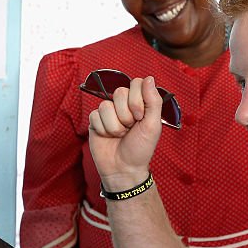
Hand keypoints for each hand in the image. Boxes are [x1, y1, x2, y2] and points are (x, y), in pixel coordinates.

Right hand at [88, 76, 164, 191]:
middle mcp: (123, 105)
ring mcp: (108, 112)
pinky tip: (108, 137)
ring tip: (119, 135)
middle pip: (120, 92)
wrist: (123, 169)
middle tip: (130, 128)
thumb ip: (153, 101)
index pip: (136, 83)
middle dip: (126, 115)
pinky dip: (103, 129)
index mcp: (140, 103)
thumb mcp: (153, 125)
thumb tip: (149, 78)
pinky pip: (95, 115)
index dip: (137, 100)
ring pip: (106, 105)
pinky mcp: (95, 121)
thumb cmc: (140, 149)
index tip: (140, 117)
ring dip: (114, 125)